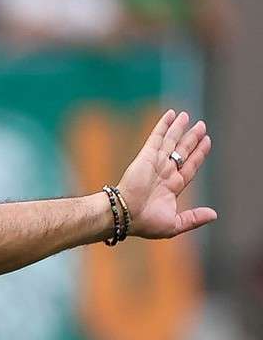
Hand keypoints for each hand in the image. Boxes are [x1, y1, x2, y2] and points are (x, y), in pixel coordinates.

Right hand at [117, 110, 216, 238]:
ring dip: (178, 128)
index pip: (189, 166)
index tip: (206, 141)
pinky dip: (163, 126)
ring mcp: (155, 163)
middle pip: (181, 151)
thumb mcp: (175, 224)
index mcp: (172, 187)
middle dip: (191, 138)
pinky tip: (170, 115)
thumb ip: (194, 218)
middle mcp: (164, 172)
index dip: (198, 154)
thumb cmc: (146, 223)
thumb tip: (214, 215)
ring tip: (186, 116)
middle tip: (201, 126)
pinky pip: (156, 138)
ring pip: (170, 141)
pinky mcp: (146, 157)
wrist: (126, 215)